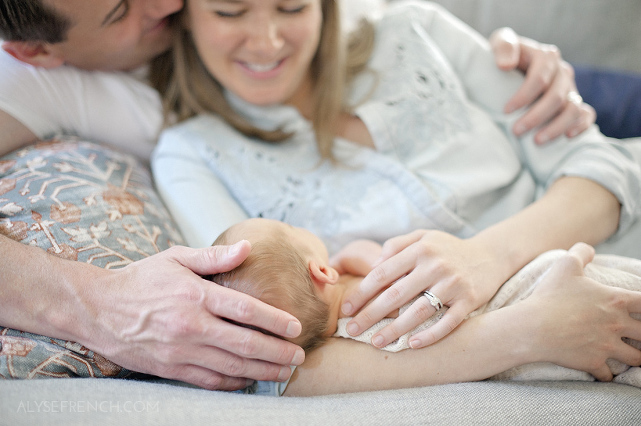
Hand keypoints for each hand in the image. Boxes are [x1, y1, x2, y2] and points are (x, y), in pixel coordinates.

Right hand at [77, 242, 304, 389]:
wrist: (98, 310)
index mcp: (196, 295)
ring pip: (231, 366)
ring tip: (284, 371)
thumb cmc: (141, 280)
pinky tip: (250, 380)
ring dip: (262, 371)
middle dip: (277, 352)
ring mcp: (181, 350)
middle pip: (245, 343)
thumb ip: (214, 256)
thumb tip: (247, 246)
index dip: (275, 320)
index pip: (245, 309)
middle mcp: (191, 325)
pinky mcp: (171, 368)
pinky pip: (209, 381)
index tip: (295, 327)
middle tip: (299, 355)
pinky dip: (234, 383)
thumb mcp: (176, 258)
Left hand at [341, 230, 507, 348]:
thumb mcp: (422, 237)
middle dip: (370, 315)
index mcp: (419, 249)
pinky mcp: (469, 300)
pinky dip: (431, 335)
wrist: (490, 255)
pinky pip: (447, 322)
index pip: (382, 273)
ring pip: (419, 311)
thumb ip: (396, 245)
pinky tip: (412, 345)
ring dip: (395, 330)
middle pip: (395, 295)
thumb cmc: (446, 249)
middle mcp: (435, 265)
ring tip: (376, 343)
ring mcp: (453, 283)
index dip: (361, 293)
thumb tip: (374, 265)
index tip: (346, 309)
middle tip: (352, 331)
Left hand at [490, 27, 595, 143]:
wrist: (509, 67)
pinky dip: (581, 125)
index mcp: (546, 57)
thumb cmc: (504, 56)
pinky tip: (567, 136)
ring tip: (536, 141)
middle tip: (516, 131)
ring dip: (556, 127)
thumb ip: (503, 47)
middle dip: (536, 116)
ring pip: (573, 108)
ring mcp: (570, 88)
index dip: (524, 96)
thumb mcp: (500, 43)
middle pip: (556, 97)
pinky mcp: (574, 102)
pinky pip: (586, 114)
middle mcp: (562, 72)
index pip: (540, 78)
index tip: (506, 110)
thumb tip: (506, 65)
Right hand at [524, 243, 640, 379]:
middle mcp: (617, 325)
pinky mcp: (594, 362)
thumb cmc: (550, 296)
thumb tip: (588, 249)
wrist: (533, 327)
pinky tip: (603, 369)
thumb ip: (580, 252)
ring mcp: (607, 346)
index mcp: (616, 301)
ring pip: (636, 358)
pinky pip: (609, 375)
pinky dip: (607, 373)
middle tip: (636, 333)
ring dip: (634, 356)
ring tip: (629, 352)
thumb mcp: (565, 265)